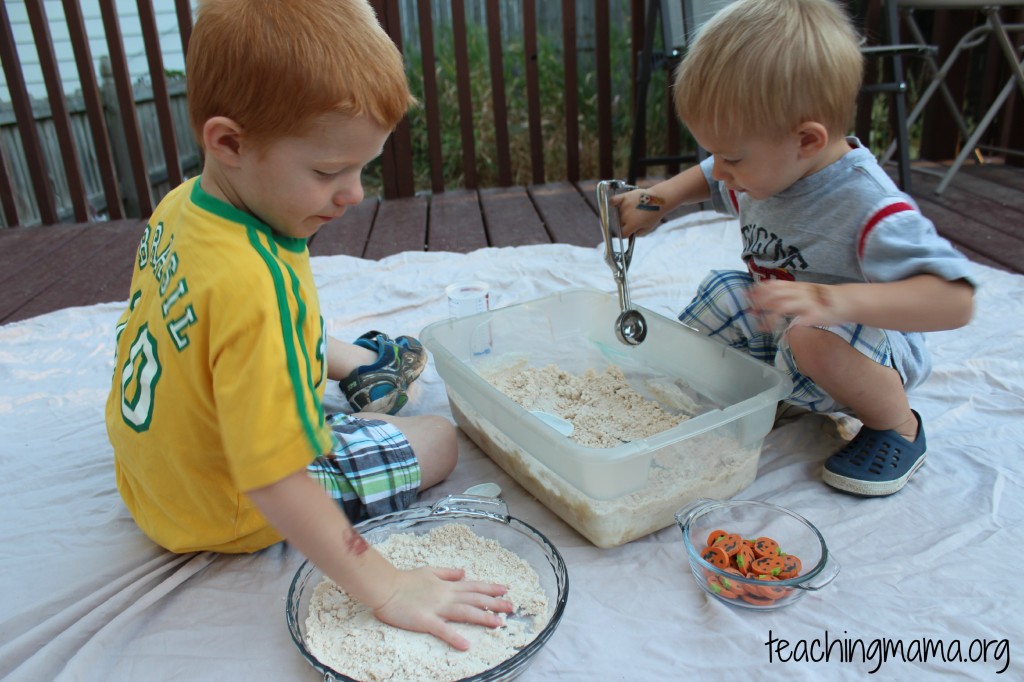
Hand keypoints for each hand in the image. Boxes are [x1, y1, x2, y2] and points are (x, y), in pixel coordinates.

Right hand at [373, 566, 513, 649]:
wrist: (385, 587)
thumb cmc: (405, 580)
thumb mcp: (429, 571)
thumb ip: (448, 573)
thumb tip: (463, 572)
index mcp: (447, 586)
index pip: (473, 586)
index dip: (490, 588)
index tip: (506, 589)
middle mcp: (446, 596)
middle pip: (474, 599)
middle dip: (494, 603)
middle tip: (512, 607)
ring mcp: (436, 608)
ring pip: (464, 612)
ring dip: (482, 617)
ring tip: (499, 623)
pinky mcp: (425, 620)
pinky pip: (442, 629)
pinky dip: (454, 637)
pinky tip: (466, 644)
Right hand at [611, 189, 664, 237]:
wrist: (659, 199)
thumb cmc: (655, 213)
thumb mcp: (649, 227)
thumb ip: (638, 233)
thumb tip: (630, 234)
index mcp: (632, 224)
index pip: (623, 233)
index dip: (626, 234)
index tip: (628, 232)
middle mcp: (626, 216)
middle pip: (620, 224)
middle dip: (625, 224)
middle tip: (633, 219)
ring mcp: (624, 206)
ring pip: (618, 214)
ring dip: (622, 214)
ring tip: (632, 210)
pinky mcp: (624, 197)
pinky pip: (613, 200)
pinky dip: (613, 203)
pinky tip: (615, 205)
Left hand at [748, 280, 849, 329]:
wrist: (847, 301)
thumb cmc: (823, 299)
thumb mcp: (806, 291)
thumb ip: (789, 295)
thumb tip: (769, 300)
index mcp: (797, 286)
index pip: (775, 285)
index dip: (759, 289)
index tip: (747, 294)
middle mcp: (800, 292)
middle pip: (775, 295)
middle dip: (759, 303)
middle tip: (749, 311)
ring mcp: (807, 303)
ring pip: (782, 306)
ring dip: (769, 317)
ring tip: (762, 326)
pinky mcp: (814, 315)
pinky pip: (798, 321)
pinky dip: (788, 326)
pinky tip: (781, 333)